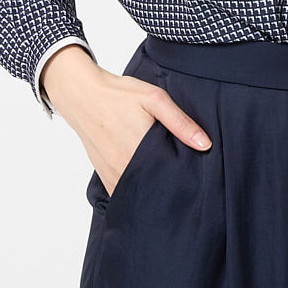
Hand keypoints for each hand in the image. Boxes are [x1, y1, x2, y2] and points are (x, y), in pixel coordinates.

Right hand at [41, 44, 211, 195]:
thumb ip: (180, 122)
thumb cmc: (118, 95)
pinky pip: (124, 192)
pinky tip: (145, 177)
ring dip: (153, 188)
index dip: (185, 176)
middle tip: (182, 173)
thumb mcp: (154, 99)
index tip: (196, 173)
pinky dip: (136, 189)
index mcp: (142, 150)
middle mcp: (127, 168)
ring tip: (164, 174)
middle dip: (171, 184)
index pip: (172, 175)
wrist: (82, 96)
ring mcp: (114, 175)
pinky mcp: (105, 177)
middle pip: (157, 187)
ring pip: (141, 192)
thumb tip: (205, 144)